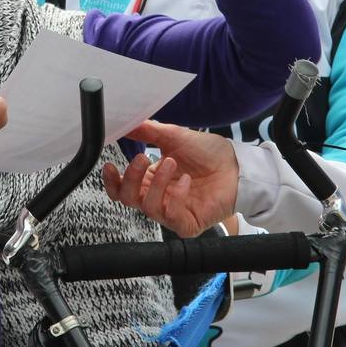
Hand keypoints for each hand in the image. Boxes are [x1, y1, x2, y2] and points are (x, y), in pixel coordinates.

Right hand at [103, 119, 237, 236]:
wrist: (236, 164)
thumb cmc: (208, 152)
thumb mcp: (174, 136)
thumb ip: (147, 131)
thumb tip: (124, 123)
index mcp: (150, 180)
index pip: (121, 189)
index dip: (111, 181)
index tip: (109, 166)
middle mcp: (158, 198)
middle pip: (128, 199)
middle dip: (130, 178)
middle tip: (142, 158)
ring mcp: (172, 212)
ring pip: (148, 207)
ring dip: (157, 183)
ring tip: (171, 163)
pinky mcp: (187, 223)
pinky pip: (172, 217)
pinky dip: (176, 196)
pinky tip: (186, 181)